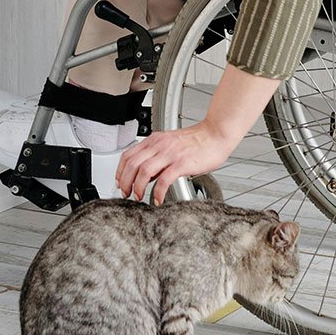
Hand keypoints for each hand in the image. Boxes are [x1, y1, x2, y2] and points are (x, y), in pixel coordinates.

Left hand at [116, 122, 237, 205]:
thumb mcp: (169, 143)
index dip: (120, 171)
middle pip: (132, 164)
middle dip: (125, 182)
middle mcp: (159, 145)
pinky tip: (158, 199)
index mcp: (154, 140)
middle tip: (127, 193)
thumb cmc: (196, 141)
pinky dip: (158, 192)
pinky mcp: (181, 163)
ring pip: (144, 171)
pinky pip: (164, 180)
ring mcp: (170, 154)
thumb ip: (156, 155)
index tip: (120, 182)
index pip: (128, 155)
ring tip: (139, 197)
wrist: (215, 135)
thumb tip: (146, 174)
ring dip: (138, 187)